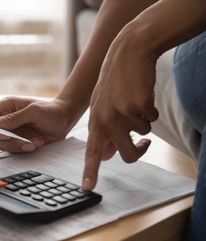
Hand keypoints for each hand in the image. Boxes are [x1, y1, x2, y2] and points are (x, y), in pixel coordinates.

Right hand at [0, 96, 74, 152]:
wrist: (64, 121)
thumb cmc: (50, 111)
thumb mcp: (33, 111)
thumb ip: (13, 118)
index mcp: (6, 107)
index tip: (4, 136)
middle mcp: (5, 120)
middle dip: (9, 142)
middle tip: (24, 142)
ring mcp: (11, 132)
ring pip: (2, 145)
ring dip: (18, 146)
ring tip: (35, 142)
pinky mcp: (18, 141)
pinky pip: (13, 150)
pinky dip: (24, 149)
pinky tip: (37, 143)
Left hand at [82, 39, 158, 190]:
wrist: (127, 52)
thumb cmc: (115, 81)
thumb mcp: (103, 105)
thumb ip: (105, 130)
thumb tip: (110, 155)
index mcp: (95, 121)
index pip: (92, 152)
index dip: (90, 171)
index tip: (87, 188)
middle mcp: (105, 120)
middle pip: (127, 155)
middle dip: (139, 151)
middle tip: (144, 143)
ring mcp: (122, 113)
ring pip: (143, 135)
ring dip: (144, 122)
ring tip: (134, 102)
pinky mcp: (139, 105)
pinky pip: (152, 120)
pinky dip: (151, 111)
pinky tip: (141, 94)